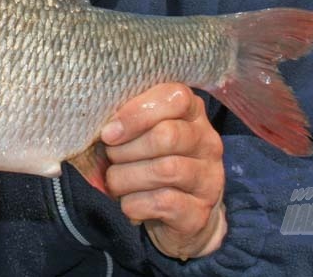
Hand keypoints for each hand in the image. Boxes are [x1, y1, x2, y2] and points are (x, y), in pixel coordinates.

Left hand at [100, 83, 226, 260]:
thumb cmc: (151, 162)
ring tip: (116, 182)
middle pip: (167, 135)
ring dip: (126, 178)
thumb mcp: (141, 133)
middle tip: (111, 158)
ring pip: (165, 170)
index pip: (176, 98)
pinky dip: (134, 203)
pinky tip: (129, 202)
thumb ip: (127, 121)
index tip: (109, 132)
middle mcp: (207, 142)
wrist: (178, 214)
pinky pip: (162, 202)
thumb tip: (103, 128)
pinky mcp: (199, 211)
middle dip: (126, 150)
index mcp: (192, 113)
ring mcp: (208, 178)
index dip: (136, 113)